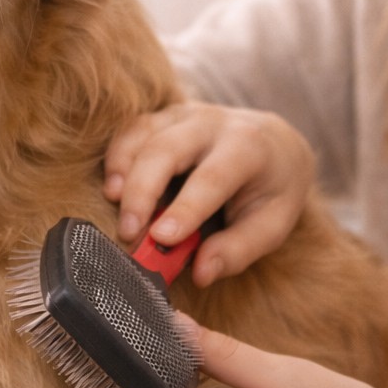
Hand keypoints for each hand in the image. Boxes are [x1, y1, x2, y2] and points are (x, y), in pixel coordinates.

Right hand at [104, 103, 314, 285]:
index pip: (212, 178)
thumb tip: (200, 273)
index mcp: (248, 147)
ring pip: (142, 134)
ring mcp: (185, 114)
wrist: (274, 143)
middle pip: (166, 149)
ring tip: (115, 205)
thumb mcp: (272, 224)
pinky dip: (116, 157)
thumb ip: (238, 250)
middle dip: (142, 190)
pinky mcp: (163, 117)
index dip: (185, 209)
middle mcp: (213, 123)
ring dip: (122, 170)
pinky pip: (131, 130)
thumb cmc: (271, 189)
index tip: (162, 238)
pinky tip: (114, 188)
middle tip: (128, 232)